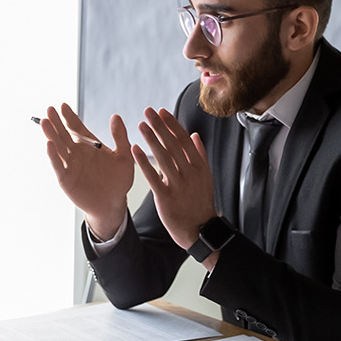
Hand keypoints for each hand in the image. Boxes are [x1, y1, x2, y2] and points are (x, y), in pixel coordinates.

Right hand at [42, 103, 134, 237]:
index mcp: (89, 145)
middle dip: (56, 122)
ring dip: (51, 135)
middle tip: (50, 109)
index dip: (69, 117)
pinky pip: (57, 165)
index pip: (76, 127)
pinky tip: (49, 144)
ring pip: (57, 146)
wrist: (113, 203)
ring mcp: (69, 165)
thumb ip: (119, 136)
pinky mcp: (65, 178)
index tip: (63, 105)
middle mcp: (76, 153)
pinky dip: (53, 155)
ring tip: (45, 122)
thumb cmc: (119, 181)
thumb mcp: (124, 156)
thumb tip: (115, 116)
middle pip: (63, 134)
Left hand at [132, 107, 218, 250]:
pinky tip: (134, 150)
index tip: (162, 111)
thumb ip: (199, 155)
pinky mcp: (166, 197)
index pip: (183, 140)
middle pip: (172, 145)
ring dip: (151, 140)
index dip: (172, 124)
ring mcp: (178, 185)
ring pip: (163, 158)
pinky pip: (153, 177)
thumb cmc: (200, 202)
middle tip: (148, 111)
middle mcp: (189, 173)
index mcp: (198, 166)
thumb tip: (194, 135)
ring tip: (141, 125)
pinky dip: (143, 163)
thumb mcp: (205, 176)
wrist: (199, 229)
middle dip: (160, 126)